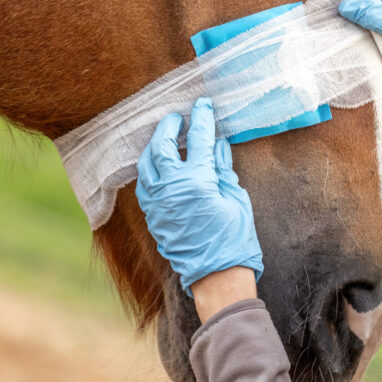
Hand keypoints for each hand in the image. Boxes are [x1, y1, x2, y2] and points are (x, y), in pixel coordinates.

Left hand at [135, 98, 262, 297]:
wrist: (217, 277)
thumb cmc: (234, 239)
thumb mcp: (236, 198)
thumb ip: (223, 168)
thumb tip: (217, 145)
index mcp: (196, 180)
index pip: (197, 139)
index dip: (201, 118)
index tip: (203, 104)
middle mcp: (171, 188)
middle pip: (161, 145)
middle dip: (168, 127)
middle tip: (177, 117)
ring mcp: (158, 203)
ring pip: (146, 165)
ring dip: (154, 146)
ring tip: (165, 137)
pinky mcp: (154, 216)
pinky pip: (145, 185)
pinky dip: (151, 169)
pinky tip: (159, 165)